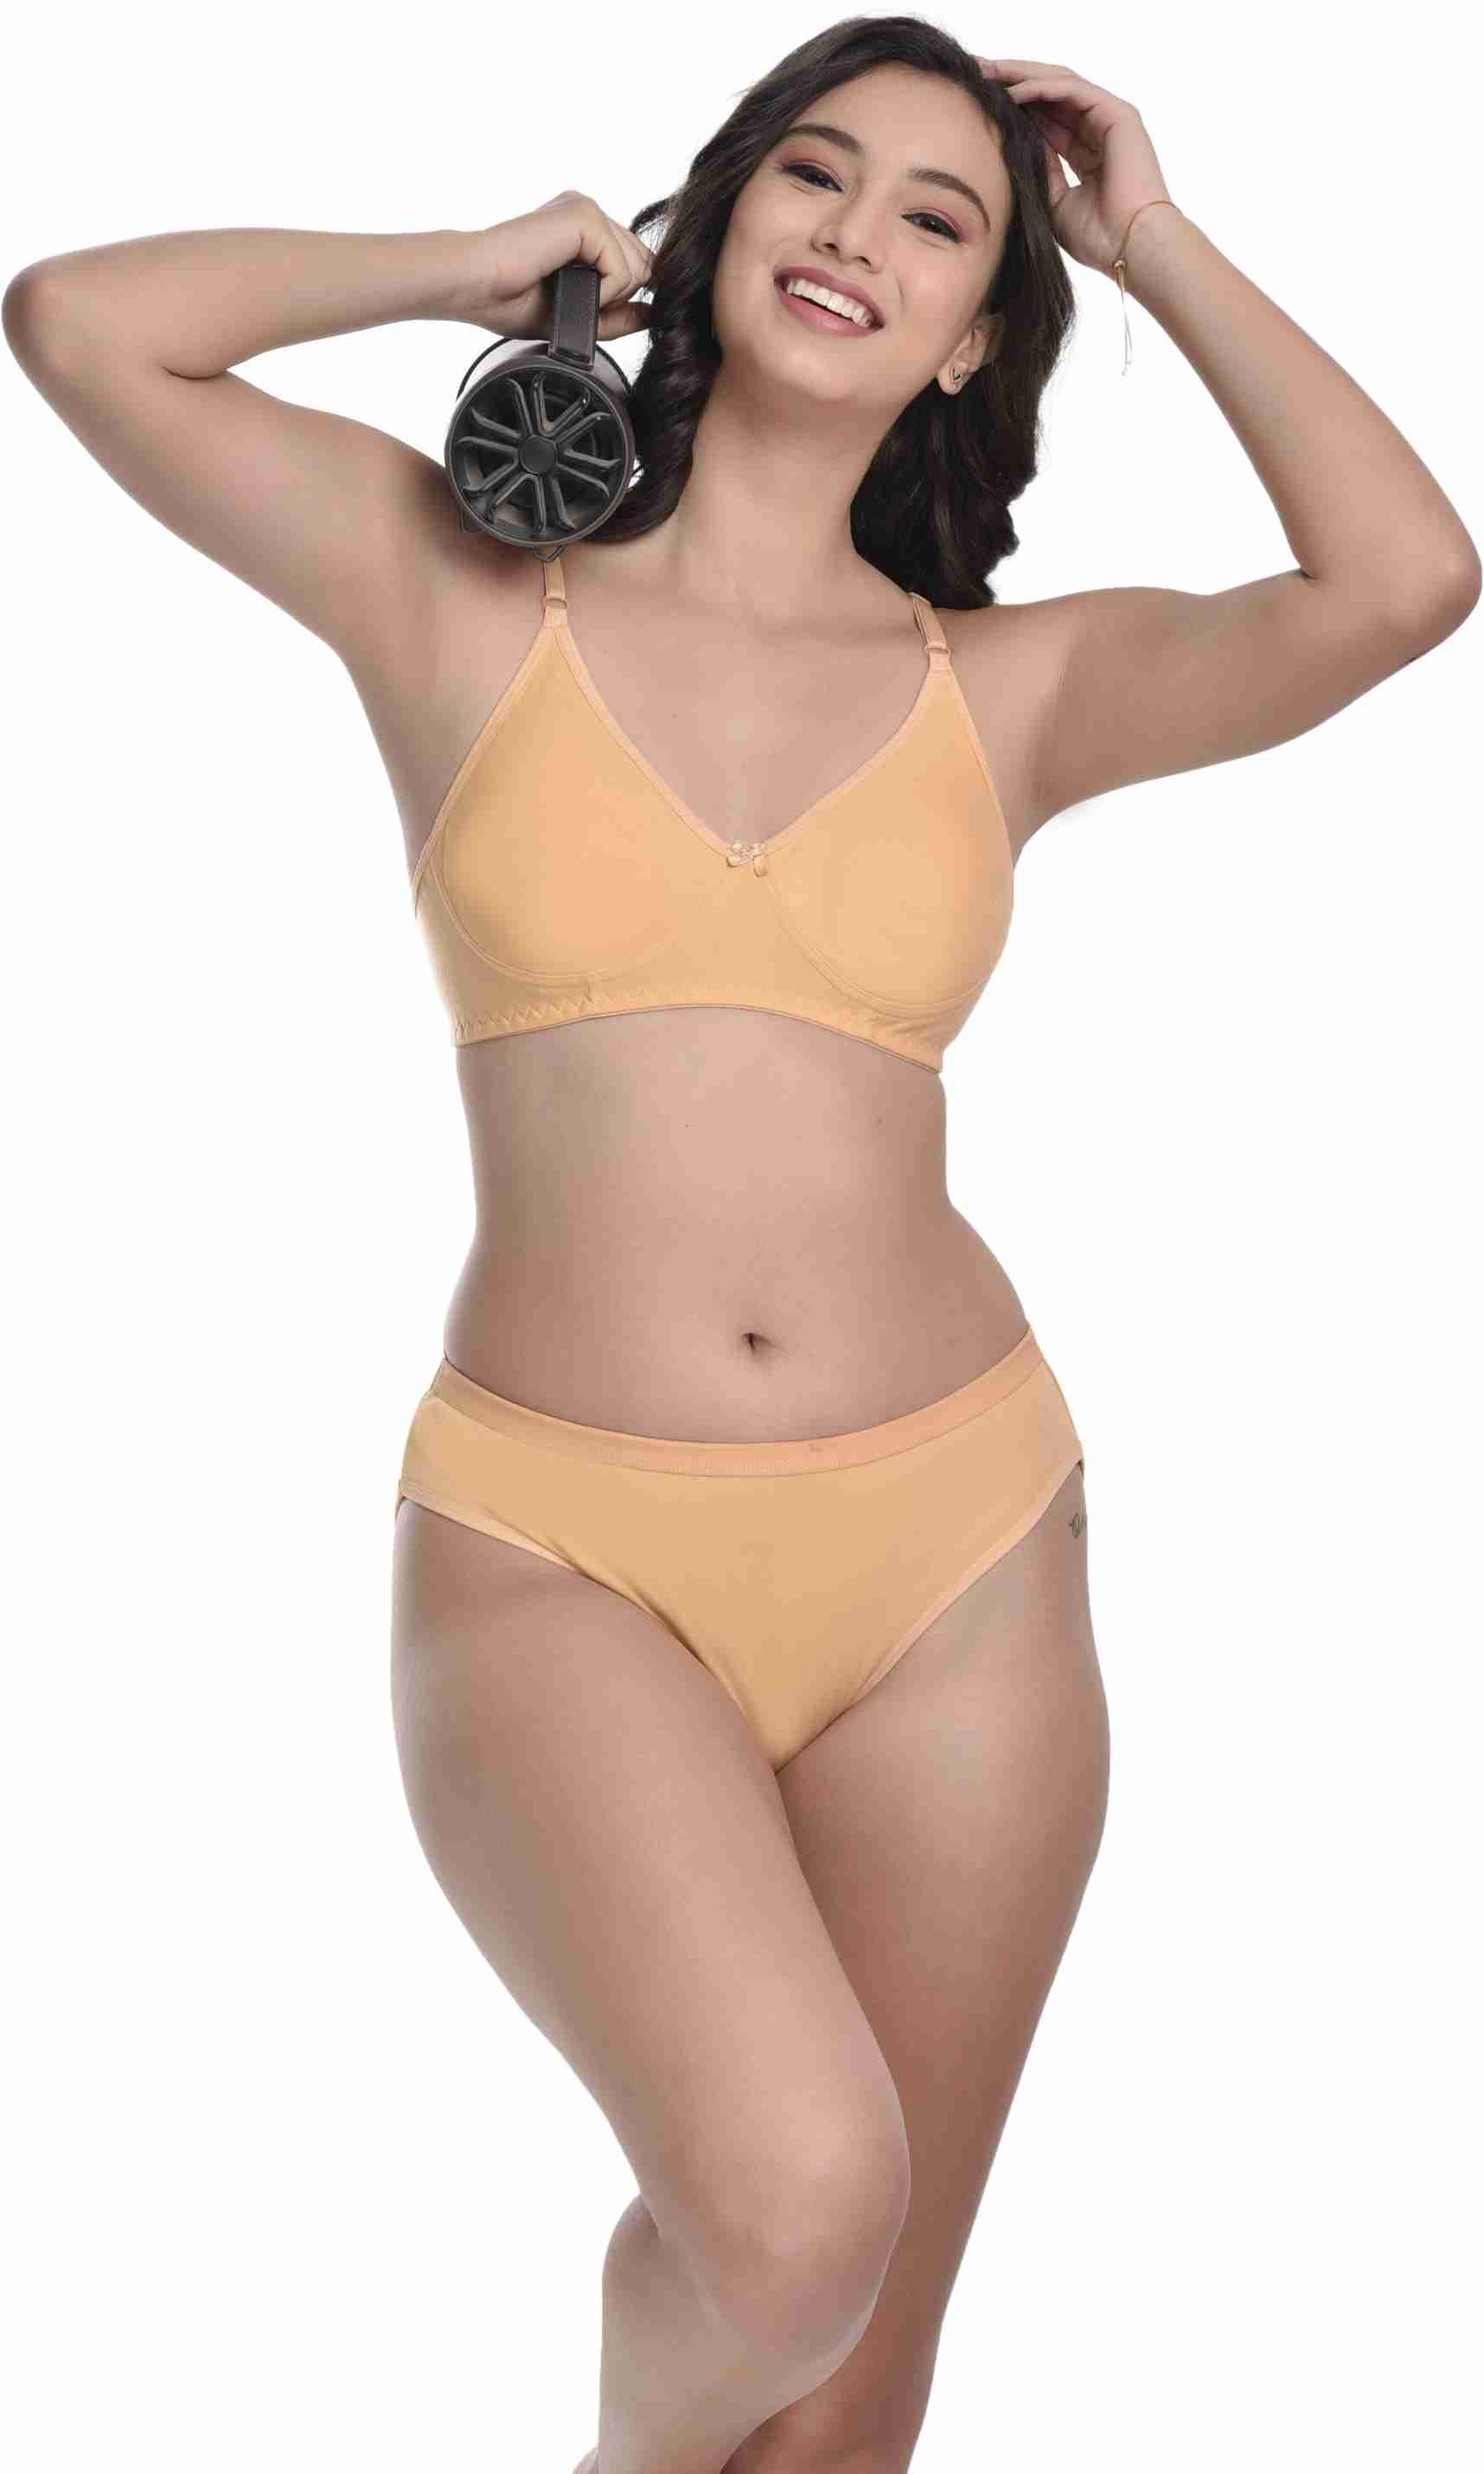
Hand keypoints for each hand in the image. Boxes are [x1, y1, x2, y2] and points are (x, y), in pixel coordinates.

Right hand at [453, 190, 654, 336]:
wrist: (475, 286)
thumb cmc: (507, 299)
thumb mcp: (575, 312)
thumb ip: (618, 313)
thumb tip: (654, 314)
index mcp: (581, 226)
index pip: (632, 263)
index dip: (620, 295)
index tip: (586, 307)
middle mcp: (587, 212)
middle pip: (643, 266)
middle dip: (616, 297)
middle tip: (571, 300)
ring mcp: (588, 211)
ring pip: (637, 270)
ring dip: (605, 298)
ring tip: (563, 292)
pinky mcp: (586, 218)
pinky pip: (622, 271)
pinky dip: (601, 294)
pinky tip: (567, 287)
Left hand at [975, 57, 1175, 274]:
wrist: (1129, 248)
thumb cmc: (1097, 238)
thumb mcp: (1053, 201)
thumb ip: (1039, 169)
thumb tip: (1012, 142)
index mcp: (1086, 152)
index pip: (1046, 118)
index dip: (1014, 106)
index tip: (978, 102)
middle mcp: (1098, 130)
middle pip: (1050, 93)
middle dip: (1012, 81)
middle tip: (976, 73)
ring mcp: (1110, 119)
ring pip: (1060, 84)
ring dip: (1022, 76)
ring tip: (987, 74)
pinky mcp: (1117, 114)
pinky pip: (1072, 90)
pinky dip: (1041, 88)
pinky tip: (1013, 93)